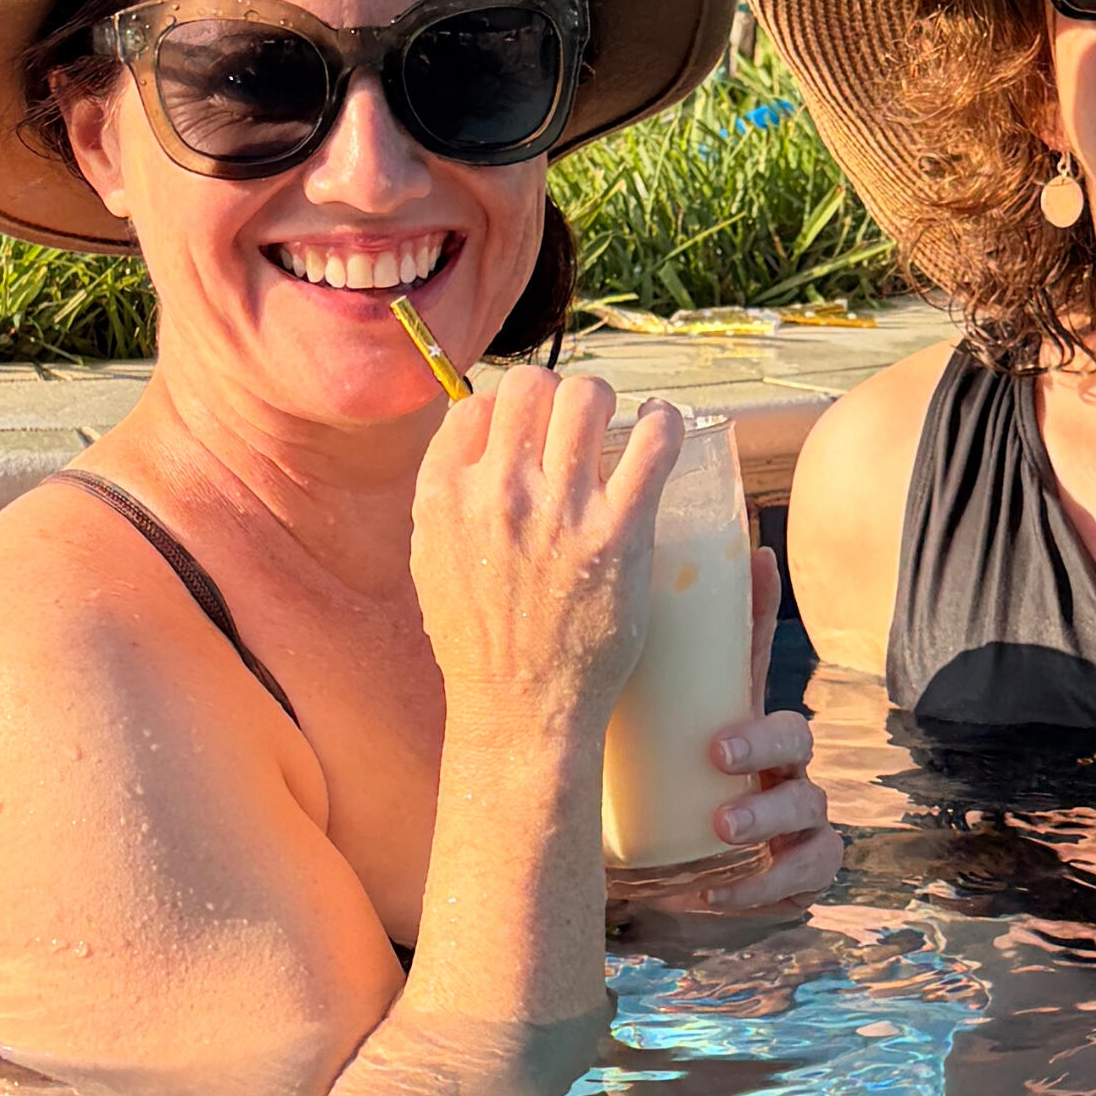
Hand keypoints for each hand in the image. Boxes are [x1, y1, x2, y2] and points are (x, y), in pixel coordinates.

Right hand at [411, 367, 671, 713]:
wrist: (521, 708)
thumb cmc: (480, 644)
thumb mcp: (432, 563)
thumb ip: (447, 502)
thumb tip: (476, 447)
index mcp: (446, 494)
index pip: (477, 405)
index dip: (508, 411)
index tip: (529, 431)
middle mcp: (499, 491)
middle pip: (531, 387)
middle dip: (556, 397)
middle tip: (575, 425)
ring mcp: (561, 510)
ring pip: (586, 397)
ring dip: (605, 401)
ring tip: (616, 422)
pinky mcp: (619, 531)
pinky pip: (653, 441)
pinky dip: (663, 421)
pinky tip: (663, 425)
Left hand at [605, 543, 841, 933]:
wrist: (655, 898)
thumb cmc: (635, 819)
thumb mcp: (611, 764)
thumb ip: (580, 716)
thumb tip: (523, 650)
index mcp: (731, 722)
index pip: (751, 656)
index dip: (762, 606)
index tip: (756, 560)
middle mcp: (773, 763)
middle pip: (795, 731)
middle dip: (763, 738)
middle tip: (716, 750)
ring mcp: (794, 814)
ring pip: (811, 800)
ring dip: (767, 813)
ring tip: (720, 828)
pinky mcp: (801, 868)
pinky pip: (814, 868)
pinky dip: (769, 882)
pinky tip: (720, 891)